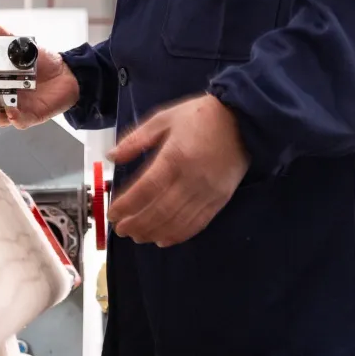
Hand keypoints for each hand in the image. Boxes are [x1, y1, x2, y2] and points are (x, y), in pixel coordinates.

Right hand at [0, 22, 79, 127]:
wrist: (68, 72)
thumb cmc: (44, 64)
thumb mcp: (21, 48)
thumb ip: (4, 38)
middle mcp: (6, 100)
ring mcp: (19, 109)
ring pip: (0, 119)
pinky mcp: (33, 115)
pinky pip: (22, 120)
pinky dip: (15, 118)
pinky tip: (11, 112)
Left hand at [105, 94, 248, 247]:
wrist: (243, 119)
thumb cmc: (199, 116)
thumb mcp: (163, 118)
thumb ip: (136, 139)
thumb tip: (111, 156)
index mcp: (174, 156)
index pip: (146, 189)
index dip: (127, 205)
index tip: (112, 213)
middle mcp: (191, 179)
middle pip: (159, 211)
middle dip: (137, 224)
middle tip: (121, 229)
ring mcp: (207, 192)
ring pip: (177, 222)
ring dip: (153, 233)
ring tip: (137, 236)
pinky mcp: (220, 200)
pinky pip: (197, 224)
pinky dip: (178, 235)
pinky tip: (163, 239)